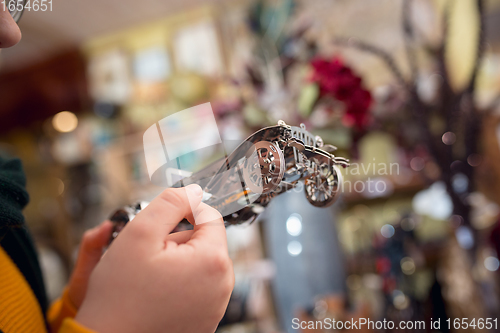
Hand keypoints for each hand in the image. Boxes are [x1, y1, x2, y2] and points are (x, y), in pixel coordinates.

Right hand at [75, 185, 233, 332]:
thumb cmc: (120, 294)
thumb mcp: (140, 233)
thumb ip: (170, 202)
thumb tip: (193, 190)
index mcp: (213, 262)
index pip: (209, 216)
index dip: (183, 211)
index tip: (160, 224)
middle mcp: (223, 286)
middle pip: (204, 241)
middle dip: (177, 240)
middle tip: (149, 257)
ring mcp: (215, 306)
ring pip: (198, 264)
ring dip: (175, 262)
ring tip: (149, 277)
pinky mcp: (205, 320)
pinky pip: (195, 287)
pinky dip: (177, 284)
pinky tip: (155, 294)